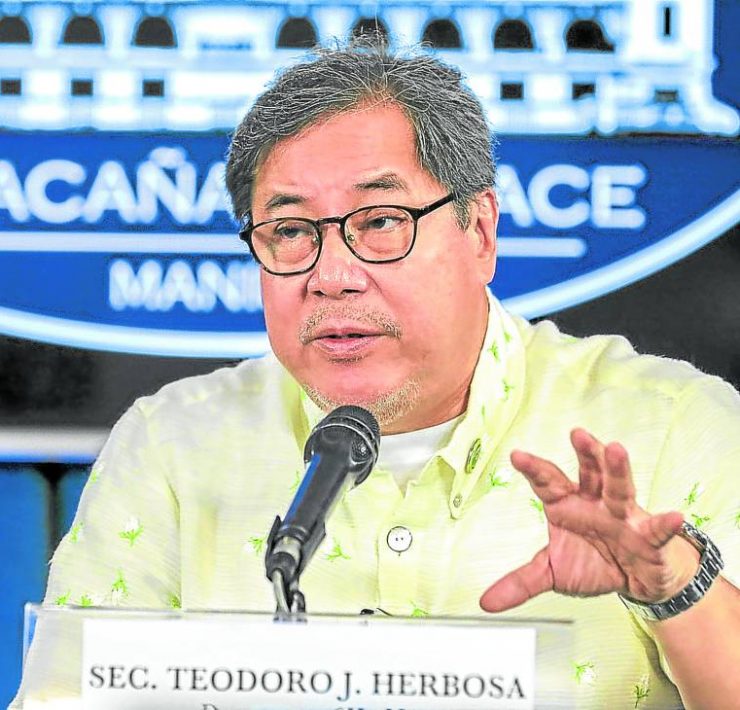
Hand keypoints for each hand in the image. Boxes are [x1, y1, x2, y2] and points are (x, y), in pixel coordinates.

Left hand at [480, 429, 699, 612]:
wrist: (636, 580)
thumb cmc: (593, 563)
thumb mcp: (553, 573)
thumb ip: (521, 582)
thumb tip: (485, 602)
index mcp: (568, 505)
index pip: (548, 483)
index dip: (534, 469)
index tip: (517, 455)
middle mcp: (595, 503)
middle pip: (589, 474)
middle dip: (584, 454)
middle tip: (577, 433)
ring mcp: (623, 517)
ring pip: (620, 488)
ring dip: (617, 469)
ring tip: (615, 448)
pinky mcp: (649, 537)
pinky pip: (657, 529)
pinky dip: (665, 524)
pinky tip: (673, 516)